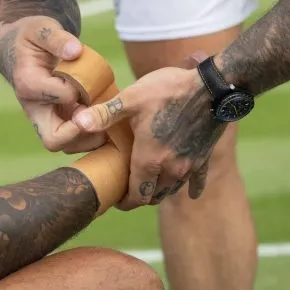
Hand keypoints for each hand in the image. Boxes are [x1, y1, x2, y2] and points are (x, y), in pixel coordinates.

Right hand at [0, 16, 108, 152]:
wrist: (19, 48)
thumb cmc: (32, 37)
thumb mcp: (42, 29)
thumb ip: (58, 39)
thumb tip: (76, 51)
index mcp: (29, 84)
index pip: (61, 96)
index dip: (81, 89)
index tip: (89, 78)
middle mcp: (33, 108)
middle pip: (54, 140)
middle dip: (82, 133)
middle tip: (101, 117)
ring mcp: (44, 118)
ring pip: (66, 146)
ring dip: (89, 138)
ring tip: (107, 117)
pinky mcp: (55, 121)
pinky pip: (73, 140)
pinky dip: (91, 135)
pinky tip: (105, 118)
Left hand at [72, 53, 226, 208]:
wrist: (213, 87)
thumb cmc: (168, 91)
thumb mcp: (131, 98)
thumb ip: (104, 114)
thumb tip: (76, 123)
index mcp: (150, 159)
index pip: (135, 196)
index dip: (124, 202)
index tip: (116, 199)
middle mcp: (171, 169)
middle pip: (153, 196)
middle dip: (139, 197)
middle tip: (128, 188)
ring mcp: (190, 165)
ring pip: (172, 190)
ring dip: (159, 190)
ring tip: (148, 183)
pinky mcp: (204, 157)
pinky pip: (197, 181)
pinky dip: (190, 187)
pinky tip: (190, 191)